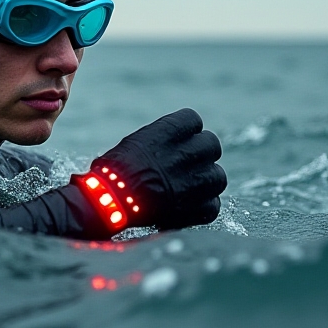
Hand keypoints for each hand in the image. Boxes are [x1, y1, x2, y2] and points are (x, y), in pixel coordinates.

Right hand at [80, 108, 226, 230]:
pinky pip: (212, 205)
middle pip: (211, 145)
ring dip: (205, 181)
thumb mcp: (133, 145)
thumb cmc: (112, 172)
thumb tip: (165, 147)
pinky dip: (202, 207)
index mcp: (169, 132)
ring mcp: (195, 181)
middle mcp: (187, 153)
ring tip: (187, 187)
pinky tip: (187, 206)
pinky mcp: (196, 208)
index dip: (186, 132)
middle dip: (201, 154)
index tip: (178, 141)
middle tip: (186, 165)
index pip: (193, 120)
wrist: (109, 201)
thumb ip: (159, 142)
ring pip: (217, 176)